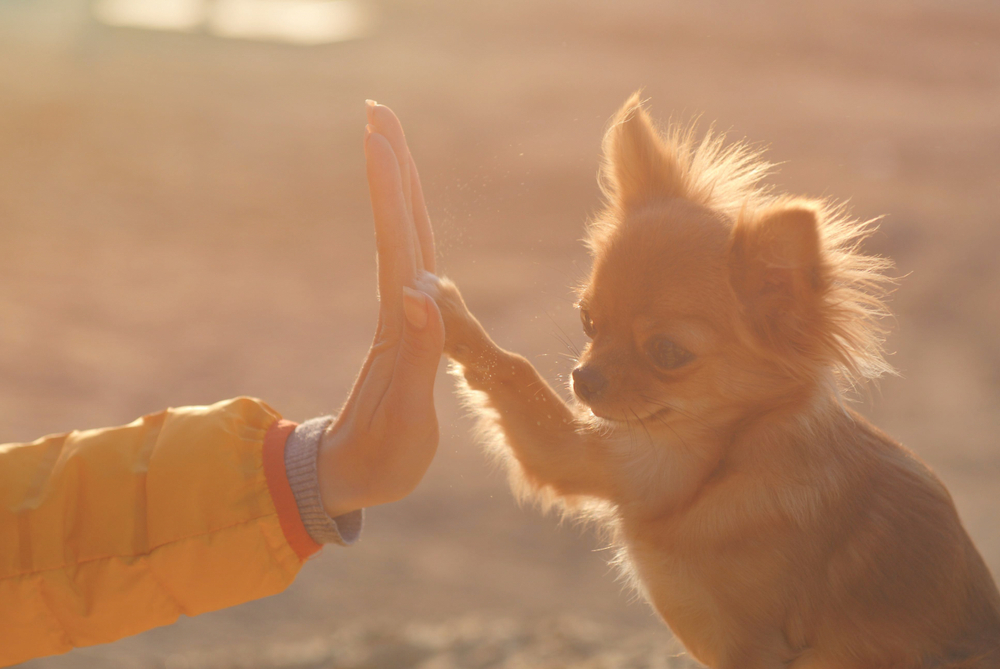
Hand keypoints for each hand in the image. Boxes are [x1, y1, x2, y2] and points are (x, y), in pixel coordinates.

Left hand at [317, 101, 443, 517]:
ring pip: (404, 241)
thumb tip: (422, 290)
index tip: (380, 137)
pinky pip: (414, 267)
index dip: (390, 192)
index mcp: (399, 325)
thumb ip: (418, 356)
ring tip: (393, 146)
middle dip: (390, 170)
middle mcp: (397, 311)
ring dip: (398, 191)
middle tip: (378, 111)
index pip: (397, 244)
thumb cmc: (381, 458)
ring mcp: (400, 319)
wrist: (352, 478)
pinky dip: (412, 231)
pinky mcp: (406, 331)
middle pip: (397, 228)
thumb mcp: (404, 419)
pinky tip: (414, 217)